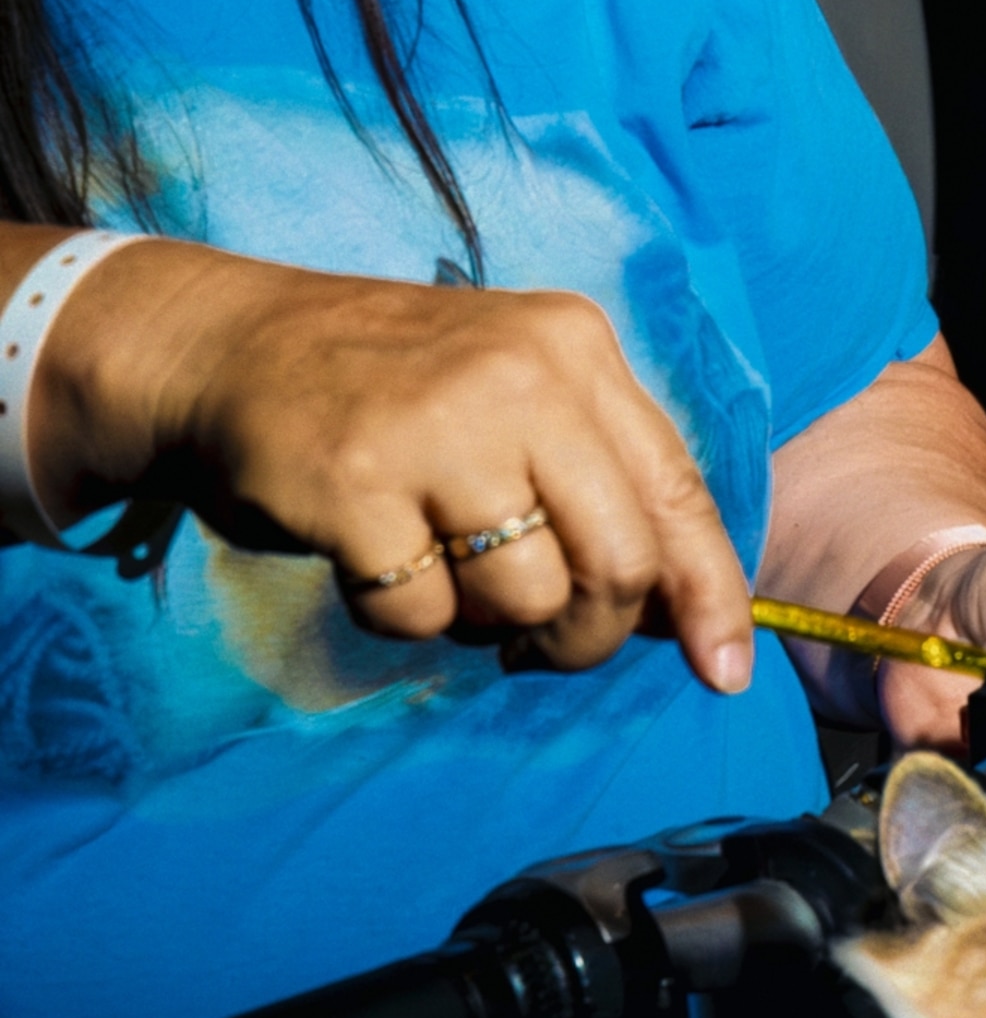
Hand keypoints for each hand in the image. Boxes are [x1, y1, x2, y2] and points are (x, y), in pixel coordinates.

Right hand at [61, 243, 757, 691]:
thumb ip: (600, 482)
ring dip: (491, 626)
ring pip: (526, 598)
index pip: (679, 492)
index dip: (712, 594)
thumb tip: (681, 613)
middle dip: (593, 634)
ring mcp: (438, 428)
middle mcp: (523, 378)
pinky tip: (376, 563)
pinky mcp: (354, 485)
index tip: (727, 670)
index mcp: (578, 352)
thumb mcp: (517, 395)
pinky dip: (403, 619)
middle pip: (621, 561)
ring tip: (446, 579)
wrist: (226, 346)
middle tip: (544, 645)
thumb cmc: (393, 390)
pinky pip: (421, 615)